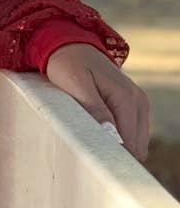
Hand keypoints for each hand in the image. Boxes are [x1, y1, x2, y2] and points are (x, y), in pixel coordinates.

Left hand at [44, 43, 150, 162]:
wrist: (70, 45)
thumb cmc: (68, 64)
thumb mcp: (76, 85)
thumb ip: (95, 110)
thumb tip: (113, 138)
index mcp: (126, 97)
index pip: (129, 143)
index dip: (112, 157)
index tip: (92, 162)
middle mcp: (139, 100)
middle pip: (136, 147)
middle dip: (115, 155)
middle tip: (87, 153)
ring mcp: (139, 103)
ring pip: (136, 143)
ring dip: (117, 147)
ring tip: (91, 141)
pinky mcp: (133, 106)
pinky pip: (132, 134)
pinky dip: (119, 140)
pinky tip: (99, 134)